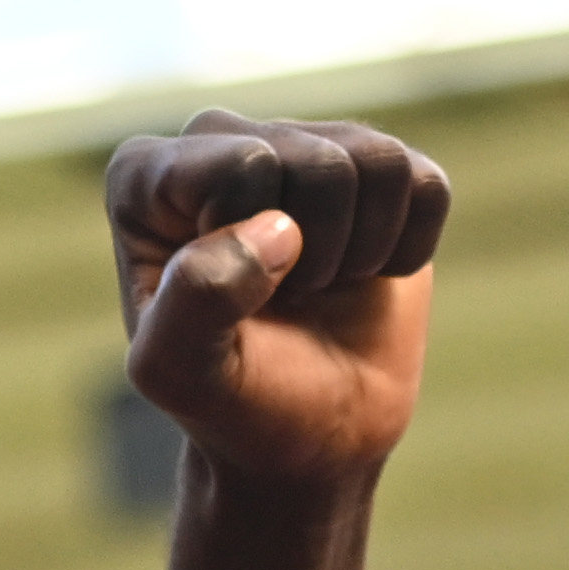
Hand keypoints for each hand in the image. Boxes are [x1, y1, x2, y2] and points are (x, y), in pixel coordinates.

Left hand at [108, 111, 449, 487]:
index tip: (233, 300)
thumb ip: (194, 301)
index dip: (254, 249)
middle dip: (318, 254)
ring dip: (363, 250)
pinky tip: (363, 275)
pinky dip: (410, 248)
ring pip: (377, 162)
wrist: (304, 431)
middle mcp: (215, 138)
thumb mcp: (179, 372)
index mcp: (142, 176)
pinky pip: (426, 183)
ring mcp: (297, 142)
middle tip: (284, 299)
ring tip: (319, 285)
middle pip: (317, 162)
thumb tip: (277, 228)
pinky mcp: (370, 167)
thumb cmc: (229, 399)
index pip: (242, 168)